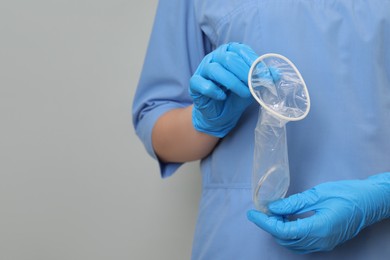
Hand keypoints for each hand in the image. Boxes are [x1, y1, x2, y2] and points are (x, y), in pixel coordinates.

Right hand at [189, 42, 257, 136]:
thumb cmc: (235, 96)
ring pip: (215, 69)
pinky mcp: (194, 83)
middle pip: (228, 58)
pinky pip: (201, 83)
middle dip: (244, 72)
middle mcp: (215, 57)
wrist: (220, 114)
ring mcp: (203, 69)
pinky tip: (222, 96)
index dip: (254, 62)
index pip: (241, 51)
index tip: (264, 77)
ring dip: (232, 82)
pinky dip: (214, 90)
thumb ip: (263, 78)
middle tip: (253, 86)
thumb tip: (276, 73)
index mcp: (230, 52)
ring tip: (244, 93)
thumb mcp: (252, 87)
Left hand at [247, 172, 389, 253]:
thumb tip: (273, 207)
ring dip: (279, 230)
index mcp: (318, 228)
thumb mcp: (318, 194)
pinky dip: (290, 232)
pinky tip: (287, 218)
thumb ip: (294, 203)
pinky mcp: (325, 242)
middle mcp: (320, 241)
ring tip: (273, 213)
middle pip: (285, 239)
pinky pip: (301, 242)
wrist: (371, 202)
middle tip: (262, 210)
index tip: (253, 213)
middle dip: (270, 226)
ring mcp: (323, 244)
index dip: (265, 223)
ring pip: (292, 243)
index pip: (283, 231)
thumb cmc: (347, 194)